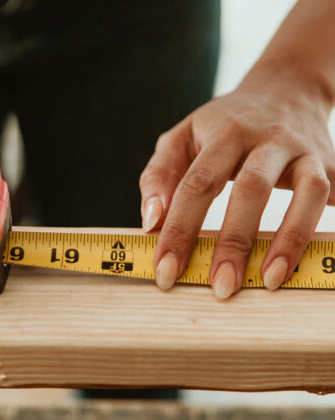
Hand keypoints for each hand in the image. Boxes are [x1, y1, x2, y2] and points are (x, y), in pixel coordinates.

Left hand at [140, 64, 334, 297]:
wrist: (283, 89)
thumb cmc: (222, 124)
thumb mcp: (181, 138)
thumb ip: (159, 176)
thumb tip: (151, 221)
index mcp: (223, 133)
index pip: (196, 185)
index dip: (179, 230)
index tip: (166, 270)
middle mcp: (267, 138)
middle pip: (250, 190)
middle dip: (233, 242)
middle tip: (220, 287)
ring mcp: (304, 150)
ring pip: (307, 193)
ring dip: (290, 239)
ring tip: (271, 280)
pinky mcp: (330, 163)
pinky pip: (333, 196)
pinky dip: (324, 227)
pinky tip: (310, 258)